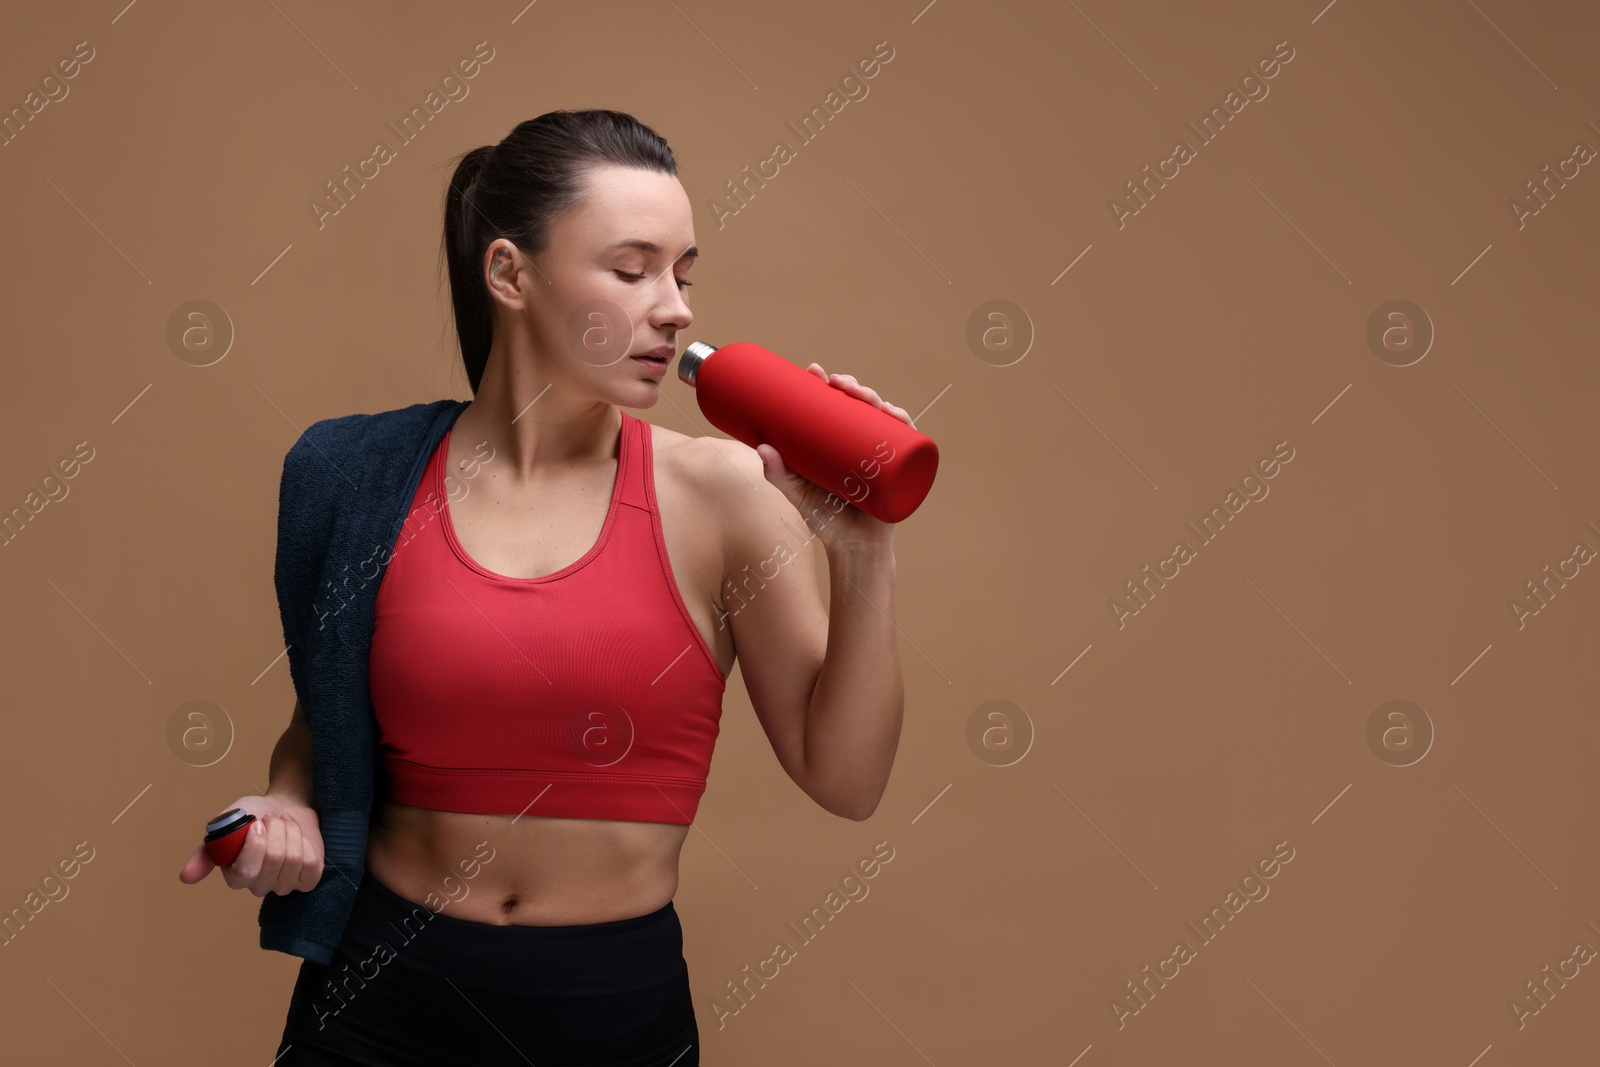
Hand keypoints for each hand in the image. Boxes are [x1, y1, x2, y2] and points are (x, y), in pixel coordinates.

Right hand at [178, 795, 324, 896]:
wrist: (284, 806)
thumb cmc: (253, 815)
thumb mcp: (226, 824)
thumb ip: (207, 850)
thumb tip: (186, 878)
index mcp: (235, 876)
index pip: (246, 871)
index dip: (256, 845)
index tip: (258, 822)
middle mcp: (259, 886)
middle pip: (274, 861)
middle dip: (277, 830)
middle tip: (272, 817)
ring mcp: (284, 885)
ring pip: (295, 860)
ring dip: (292, 832)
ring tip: (285, 823)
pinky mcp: (308, 879)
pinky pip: (313, 865)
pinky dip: (308, 843)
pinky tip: (299, 836)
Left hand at [755, 364, 913, 548]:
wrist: (853, 550)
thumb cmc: (826, 521)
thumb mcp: (797, 494)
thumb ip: (778, 475)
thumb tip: (761, 446)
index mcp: (839, 443)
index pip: (835, 406)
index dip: (826, 385)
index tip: (813, 371)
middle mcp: (863, 444)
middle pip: (861, 406)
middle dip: (852, 387)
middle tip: (836, 382)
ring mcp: (883, 456)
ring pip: (883, 418)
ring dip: (875, 399)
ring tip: (861, 395)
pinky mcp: (899, 470)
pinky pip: (907, 443)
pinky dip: (905, 425)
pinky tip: (894, 413)